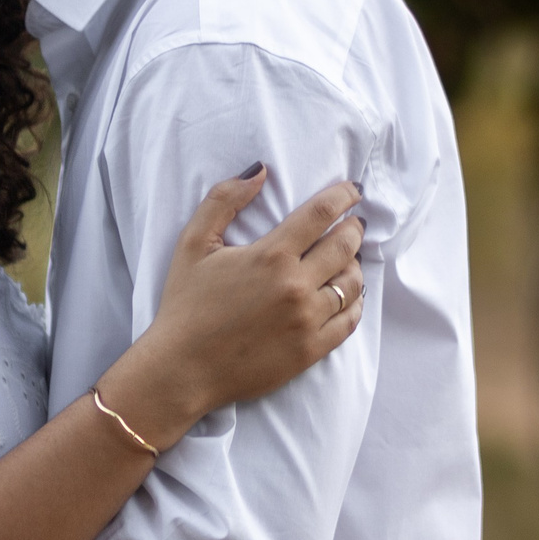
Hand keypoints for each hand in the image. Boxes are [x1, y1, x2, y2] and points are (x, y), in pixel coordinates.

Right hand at [99, 169, 366, 448]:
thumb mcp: (193, 243)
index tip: (353, 190)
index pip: (322, 214)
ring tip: (348, 259)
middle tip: (353, 223)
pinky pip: (349, 322)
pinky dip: (355, 303)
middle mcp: (295, 286)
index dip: (343, 196)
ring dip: (355, 265)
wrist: (183, 369)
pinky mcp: (310, 351)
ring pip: (352, 284)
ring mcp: (307, 321)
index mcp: (271, 256)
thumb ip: (224, 200)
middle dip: (353, 228)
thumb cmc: (186, 304)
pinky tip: (349, 295)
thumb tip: (260, 170)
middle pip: (345, 246)